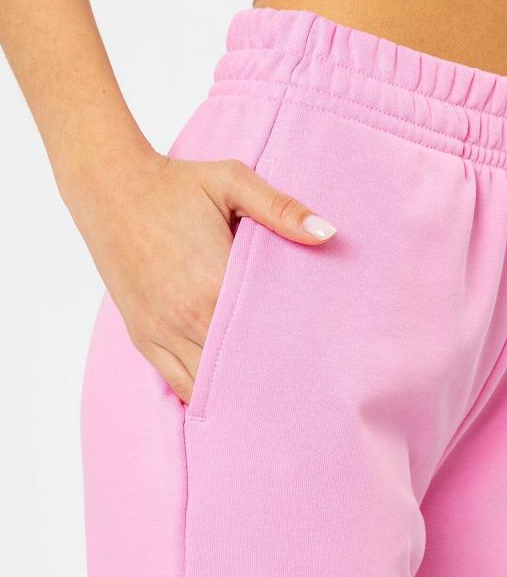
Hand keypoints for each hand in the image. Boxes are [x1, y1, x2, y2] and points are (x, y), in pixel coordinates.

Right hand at [65, 147, 336, 403]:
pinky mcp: (143, 337)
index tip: (317, 358)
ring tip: (268, 392)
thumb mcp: (231, 182)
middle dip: (269, 376)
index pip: (265, 335)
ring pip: (209, 385)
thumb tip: (328, 233)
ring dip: (237, 389)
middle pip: (240, 368)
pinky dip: (203, 393)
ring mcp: (163, 332)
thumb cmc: (176, 185)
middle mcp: (188, 317)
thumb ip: (281, 209)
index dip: (293, 350)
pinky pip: (178, 384)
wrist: (109, 188)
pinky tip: (227, 394)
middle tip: (301, 383)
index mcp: (215, 284)